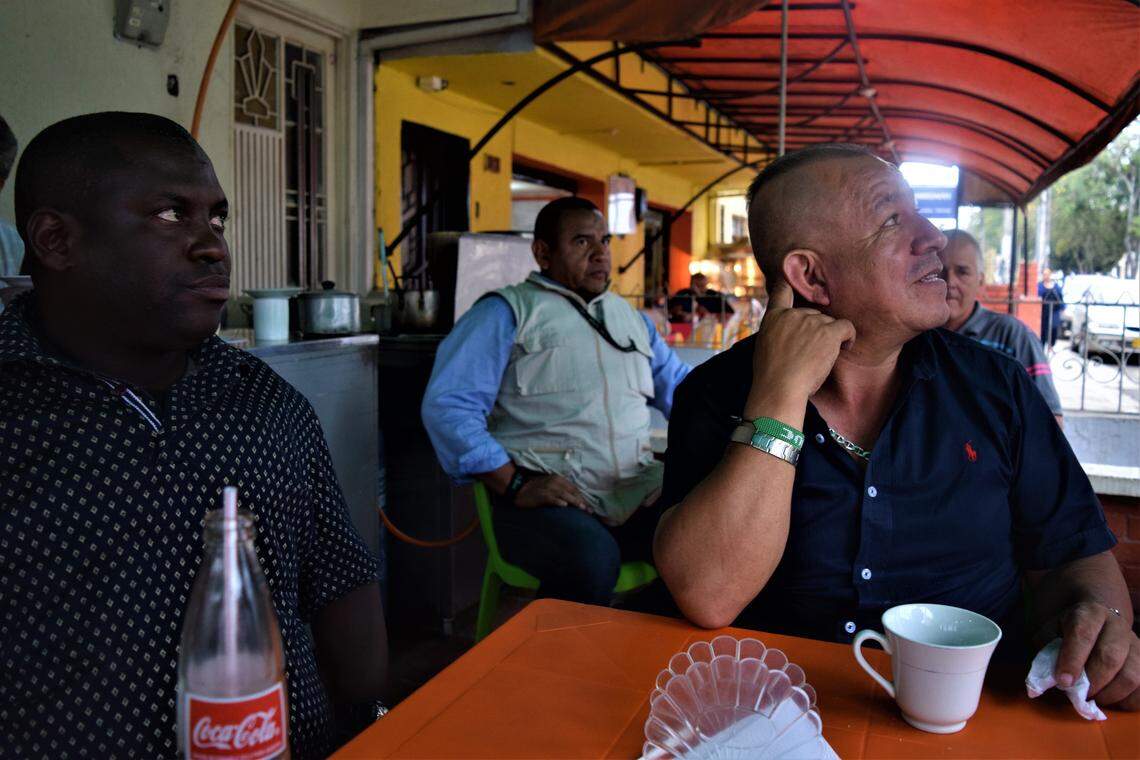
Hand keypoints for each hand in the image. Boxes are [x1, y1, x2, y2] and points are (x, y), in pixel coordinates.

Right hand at [514, 473, 593, 513]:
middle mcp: (555, 482)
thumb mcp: (550, 485)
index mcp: (558, 479)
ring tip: (582, 508)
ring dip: (574, 502)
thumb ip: (561, 490)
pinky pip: (551, 498)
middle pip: (571, 492)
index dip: (582, 497)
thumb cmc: (536, 489)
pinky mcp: (541, 495)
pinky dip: (558, 501)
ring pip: (564, 495)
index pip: (574, 489)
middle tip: (589, 511)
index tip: (589, 506)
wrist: (519, 489)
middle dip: (581, 501)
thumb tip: (573, 500)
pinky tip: (564, 506)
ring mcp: (548, 488)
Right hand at [749, 280, 855, 407]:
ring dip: (829, 337)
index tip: (798, 282)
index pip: (782, 290)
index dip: (791, 283)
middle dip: (815, 329)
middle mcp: (793, 314)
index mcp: (773, 317)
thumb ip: (776, 333)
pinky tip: (845, 347)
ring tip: (823, 356)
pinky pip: (846, 327)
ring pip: (828, 322)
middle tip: (813, 350)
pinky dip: (849, 337)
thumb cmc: (771, 375)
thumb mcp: (764, 347)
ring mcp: (811, 322)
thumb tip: (790, 337)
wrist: (780, 387)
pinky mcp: (828, 333)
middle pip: (812, 313)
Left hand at [1053, 601, 1139, 709]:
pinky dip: (1126, 702)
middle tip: (1078, 694)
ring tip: (1093, 698)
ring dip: (1109, 695)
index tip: (1063, 681)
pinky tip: (1110, 700)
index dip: (1072, 660)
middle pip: (1110, 658)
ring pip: (1131, 677)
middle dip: (1091, 682)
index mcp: (1090, 613)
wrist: (1099, 622)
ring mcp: (1137, 646)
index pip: (1083, 634)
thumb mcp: (1052, 630)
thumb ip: (1047, 650)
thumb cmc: (1070, 631)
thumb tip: (1046, 678)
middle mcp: (1118, 627)